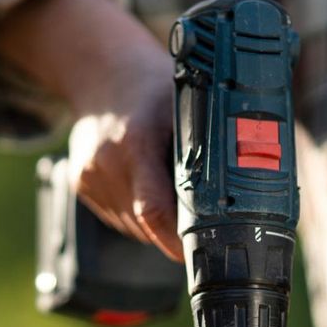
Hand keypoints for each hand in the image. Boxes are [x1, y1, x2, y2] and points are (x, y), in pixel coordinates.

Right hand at [0, 0, 181, 260]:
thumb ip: (206, 145)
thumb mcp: (186, 105)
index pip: (153, 211)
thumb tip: (246, 184)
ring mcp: (88, 178)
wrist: (102, 72)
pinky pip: (119, 217)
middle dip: (174, 230)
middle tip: (200, 215)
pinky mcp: (80, 185)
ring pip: (133, 227)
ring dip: (156, 223)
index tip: (197, 253)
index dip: (176, 240)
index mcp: (134, 144)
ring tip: (169, 186)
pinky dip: (138, 212)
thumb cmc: (152, 88)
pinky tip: (146, 182)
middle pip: (145, 225)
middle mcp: (105, 164)